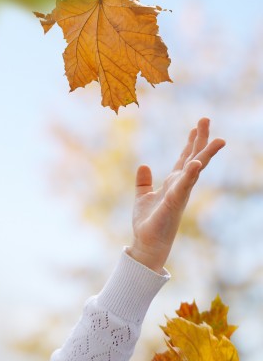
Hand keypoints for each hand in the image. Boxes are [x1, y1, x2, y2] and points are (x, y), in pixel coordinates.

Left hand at [128, 117, 224, 272]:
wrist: (147, 242)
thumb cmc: (148, 221)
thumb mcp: (142, 196)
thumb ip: (143, 181)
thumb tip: (143, 165)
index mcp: (173, 183)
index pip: (184, 159)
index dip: (190, 143)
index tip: (196, 126)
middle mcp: (180, 186)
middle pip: (193, 158)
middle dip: (200, 139)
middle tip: (206, 119)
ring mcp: (180, 193)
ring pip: (195, 170)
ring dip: (205, 154)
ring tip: (218, 140)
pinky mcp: (174, 202)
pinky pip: (184, 186)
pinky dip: (190, 174)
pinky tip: (196, 162)